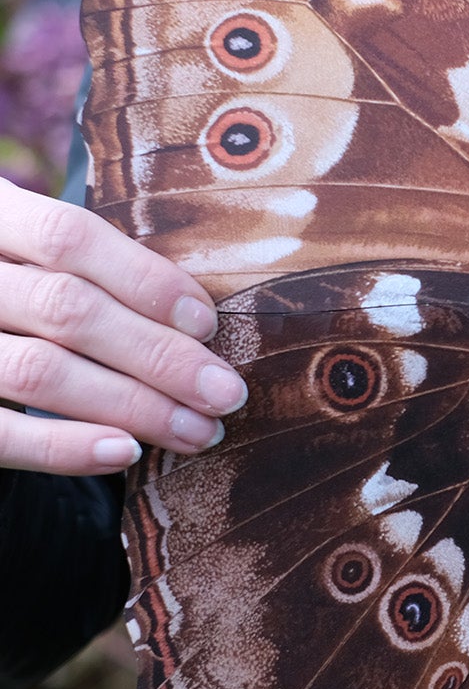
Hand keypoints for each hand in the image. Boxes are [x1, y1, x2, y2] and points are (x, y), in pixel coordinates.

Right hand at [0, 178, 246, 474]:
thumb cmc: (7, 284)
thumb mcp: (24, 249)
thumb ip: (85, 266)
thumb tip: (196, 318)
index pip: (67, 235)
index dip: (143, 278)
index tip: (206, 323)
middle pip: (66, 309)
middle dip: (160, 356)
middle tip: (227, 393)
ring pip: (40, 372)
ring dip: (134, 406)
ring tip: (200, 431)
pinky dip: (64, 447)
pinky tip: (125, 452)